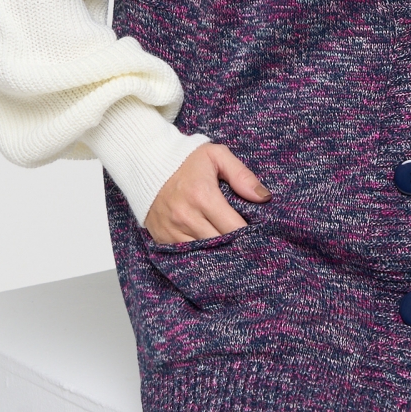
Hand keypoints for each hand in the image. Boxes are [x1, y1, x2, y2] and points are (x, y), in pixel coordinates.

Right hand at [144, 143, 271, 243]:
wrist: (147, 164)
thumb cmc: (186, 160)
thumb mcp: (216, 156)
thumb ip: (241, 175)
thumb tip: (264, 197)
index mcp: (202, 196)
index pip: (234, 227)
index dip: (249, 234)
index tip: (258, 234)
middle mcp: (186, 216)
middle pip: (220, 244)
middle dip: (236, 245)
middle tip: (247, 244)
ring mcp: (172, 230)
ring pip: (203, 254)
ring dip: (218, 253)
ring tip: (231, 249)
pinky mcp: (162, 238)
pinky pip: (185, 255)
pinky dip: (199, 255)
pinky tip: (209, 250)